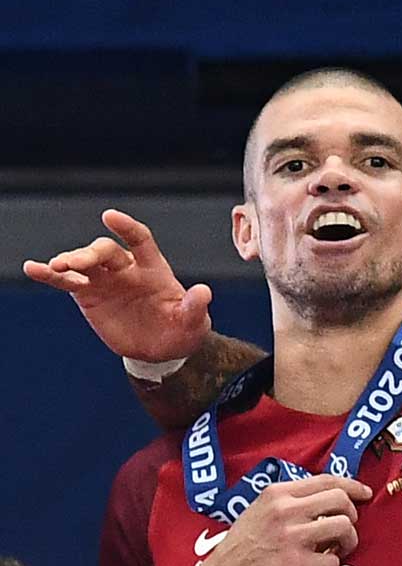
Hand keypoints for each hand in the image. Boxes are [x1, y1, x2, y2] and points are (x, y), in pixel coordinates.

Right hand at [23, 209, 212, 361]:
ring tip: (54, 266)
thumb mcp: (192, 322)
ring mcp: (105, 279)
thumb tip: (205, 292)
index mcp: (153, 268)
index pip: (140, 240)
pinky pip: (66, 281)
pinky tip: (33, 268)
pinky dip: (49, 275)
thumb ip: (195, 306)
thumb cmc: (181, 329)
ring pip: (83, 263)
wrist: (162, 349)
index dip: (127, 228)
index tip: (110, 216)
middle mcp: (126, 268)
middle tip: (77, 261)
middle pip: (106, 252)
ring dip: (68, 262)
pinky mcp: (88, 293)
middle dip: (91, 253)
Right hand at [197, 476, 374, 565]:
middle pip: (341, 501)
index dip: (352, 486)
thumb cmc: (242, 547)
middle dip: (352, 515)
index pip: (327, 480)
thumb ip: (290, 500)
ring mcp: (290, 537)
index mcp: (276, 494)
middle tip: (344, 530)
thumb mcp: (259, 510)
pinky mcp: (295, 564)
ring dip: (348, 542)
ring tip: (336, 550)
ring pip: (344, 528)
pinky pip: (334, 562)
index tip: (365, 494)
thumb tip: (329, 496)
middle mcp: (284, 511)